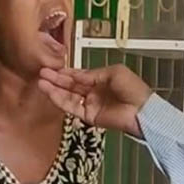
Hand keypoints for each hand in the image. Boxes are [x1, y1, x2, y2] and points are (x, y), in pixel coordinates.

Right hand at [38, 65, 152, 136]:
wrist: (142, 110)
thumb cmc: (134, 89)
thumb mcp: (114, 72)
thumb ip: (93, 73)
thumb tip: (76, 74)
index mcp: (102, 80)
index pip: (80, 76)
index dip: (67, 72)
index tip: (53, 67)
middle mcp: (94, 92)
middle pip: (71, 85)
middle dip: (57, 79)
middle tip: (42, 72)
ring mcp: (91, 105)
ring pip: (69, 96)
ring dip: (54, 89)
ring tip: (41, 81)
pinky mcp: (89, 116)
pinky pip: (72, 108)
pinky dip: (60, 100)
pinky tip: (50, 92)